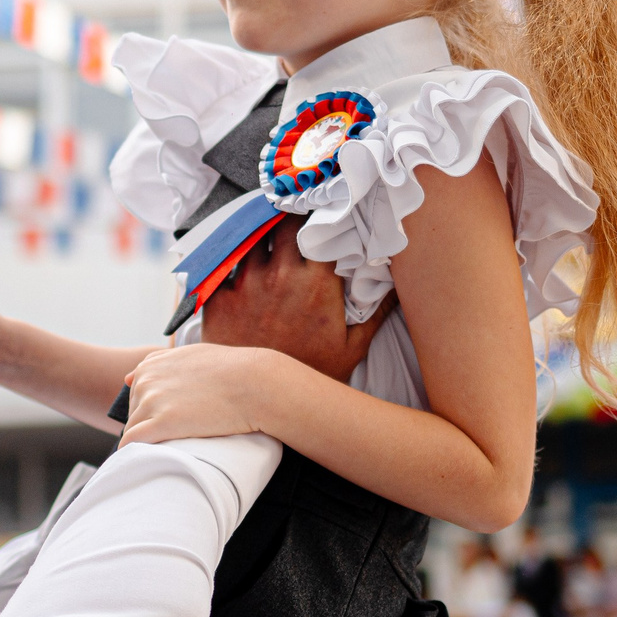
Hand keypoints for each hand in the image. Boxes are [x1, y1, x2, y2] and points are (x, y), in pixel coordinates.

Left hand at [116, 342, 279, 445]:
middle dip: (148, 424)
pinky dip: (134, 451)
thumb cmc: (231, 369)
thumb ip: (160, 364)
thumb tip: (128, 377)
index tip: (170, 418)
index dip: (152, 408)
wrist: (255, 383)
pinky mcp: (162, 424)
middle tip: (174, 434)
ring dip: (144, 441)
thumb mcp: (191, 356)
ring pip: (133, 428)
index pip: (136, 392)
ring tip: (164, 449)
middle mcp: (147, 381)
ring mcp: (152, 402)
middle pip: (134, 412)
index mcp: (152, 365)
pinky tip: (144, 459)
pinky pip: (133, 442)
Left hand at [194, 220, 391, 380]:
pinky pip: (223, 266)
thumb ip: (375, 312)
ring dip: (259, 238)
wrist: (259, 401)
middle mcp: (281, 275)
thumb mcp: (352, 347)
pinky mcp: (220, 296)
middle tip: (290, 221)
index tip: (321, 214)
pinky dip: (231, 263)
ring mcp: (247, 283)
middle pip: (282, 223)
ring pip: (252, 239)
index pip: (320, 228)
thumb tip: (396, 288)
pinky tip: (237, 267)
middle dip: (287, 219)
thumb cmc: (310, 375)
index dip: (320, 219)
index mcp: (317, 282)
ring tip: (264, 241)